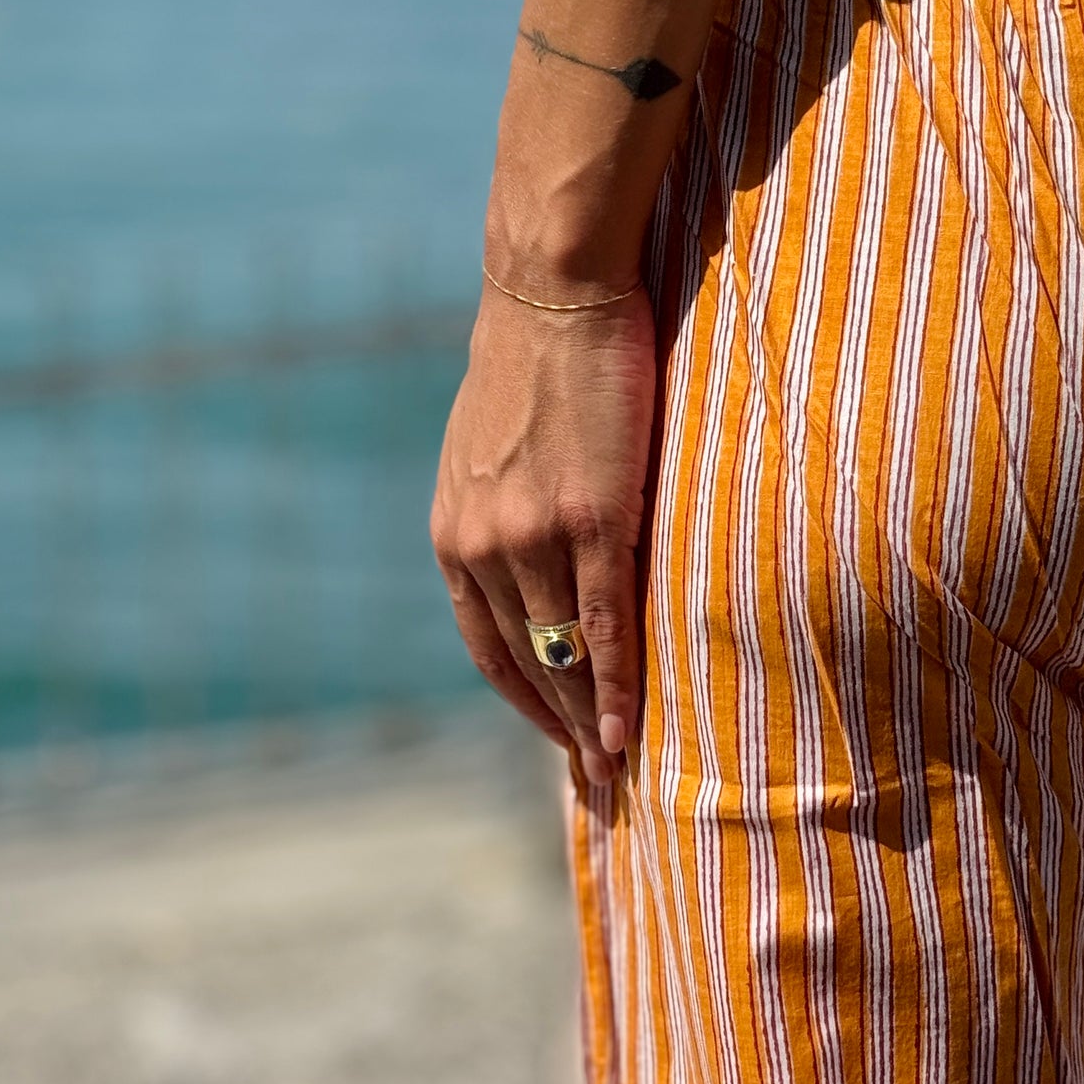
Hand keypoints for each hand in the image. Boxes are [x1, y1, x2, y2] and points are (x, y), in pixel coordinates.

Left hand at [430, 279, 655, 786]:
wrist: (551, 289)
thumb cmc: (535, 357)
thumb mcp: (491, 446)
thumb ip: (502, 507)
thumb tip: (531, 543)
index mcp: (454, 535)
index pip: (489, 646)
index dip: (528, 702)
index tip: (561, 743)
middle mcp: (481, 547)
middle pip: (527, 666)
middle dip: (562, 734)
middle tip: (598, 793)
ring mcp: (533, 537)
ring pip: (564, 658)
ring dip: (592, 727)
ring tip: (621, 778)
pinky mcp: (591, 519)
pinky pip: (602, 625)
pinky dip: (617, 687)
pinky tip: (630, 732)